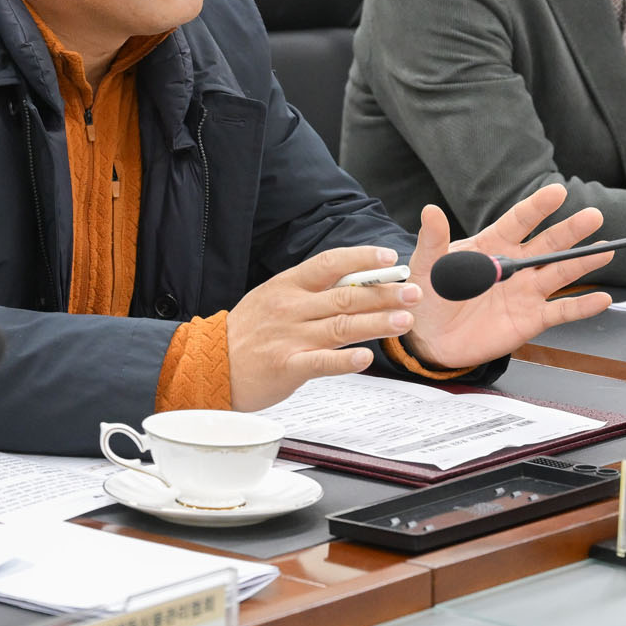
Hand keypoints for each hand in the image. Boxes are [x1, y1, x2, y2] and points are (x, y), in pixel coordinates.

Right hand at [226, 245, 427, 410]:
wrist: (210, 364)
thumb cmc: (249, 333)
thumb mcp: (273, 298)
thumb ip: (309, 290)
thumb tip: (353, 279)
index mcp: (288, 285)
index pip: (329, 263)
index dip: (362, 259)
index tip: (390, 259)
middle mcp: (291, 308)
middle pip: (345, 296)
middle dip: (385, 293)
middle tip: (415, 292)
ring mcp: (289, 337)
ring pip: (341, 327)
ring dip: (377, 323)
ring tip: (406, 320)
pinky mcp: (288, 367)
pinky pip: (321, 362)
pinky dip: (345, 360)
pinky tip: (366, 358)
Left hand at [401, 186, 613, 368]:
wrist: (430, 339)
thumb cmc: (430, 297)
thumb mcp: (427, 266)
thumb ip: (433, 240)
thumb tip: (430, 211)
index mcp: (492, 246)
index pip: (519, 221)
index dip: (538, 207)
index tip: (557, 192)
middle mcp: (515, 266)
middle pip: (548, 244)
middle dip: (570, 230)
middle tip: (593, 216)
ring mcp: (526, 292)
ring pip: (560, 273)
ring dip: (583, 262)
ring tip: (605, 250)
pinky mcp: (531, 319)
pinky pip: (560, 312)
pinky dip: (581, 307)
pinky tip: (600, 299)